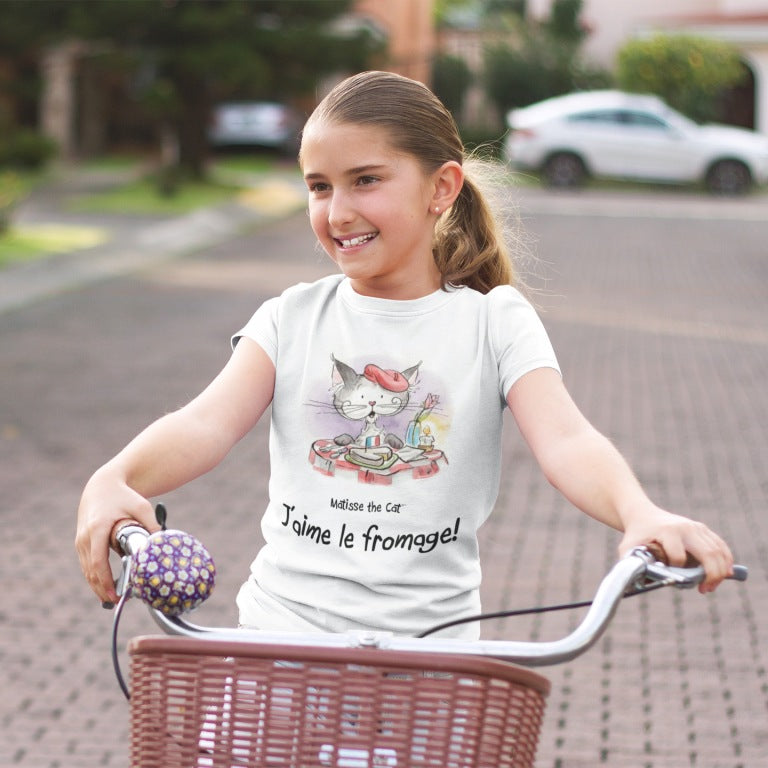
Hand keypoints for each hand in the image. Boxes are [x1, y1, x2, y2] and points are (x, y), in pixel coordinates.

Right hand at [75, 468, 159, 603]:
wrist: (102, 485)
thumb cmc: (123, 495)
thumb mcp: (141, 506)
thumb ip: (151, 524)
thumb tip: (162, 543)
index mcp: (98, 528)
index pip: (98, 562)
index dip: (105, 581)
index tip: (115, 594)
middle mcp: (85, 536)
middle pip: (90, 571)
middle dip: (102, 589)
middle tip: (117, 602)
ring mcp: (80, 540)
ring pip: (86, 570)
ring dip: (97, 586)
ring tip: (112, 598)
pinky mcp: (81, 542)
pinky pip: (86, 564)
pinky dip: (94, 576)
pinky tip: (105, 586)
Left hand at [618, 507, 733, 593]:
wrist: (642, 514)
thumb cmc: (636, 535)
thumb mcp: (627, 548)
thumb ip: (630, 566)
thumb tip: (631, 588)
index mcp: (667, 532)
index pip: (678, 556)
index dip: (677, 571)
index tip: (673, 579)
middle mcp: (685, 528)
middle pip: (708, 553)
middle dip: (711, 575)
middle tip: (705, 589)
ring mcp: (696, 527)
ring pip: (718, 551)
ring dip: (720, 572)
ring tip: (710, 586)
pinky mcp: (703, 529)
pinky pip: (721, 546)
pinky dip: (726, 561)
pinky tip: (725, 574)